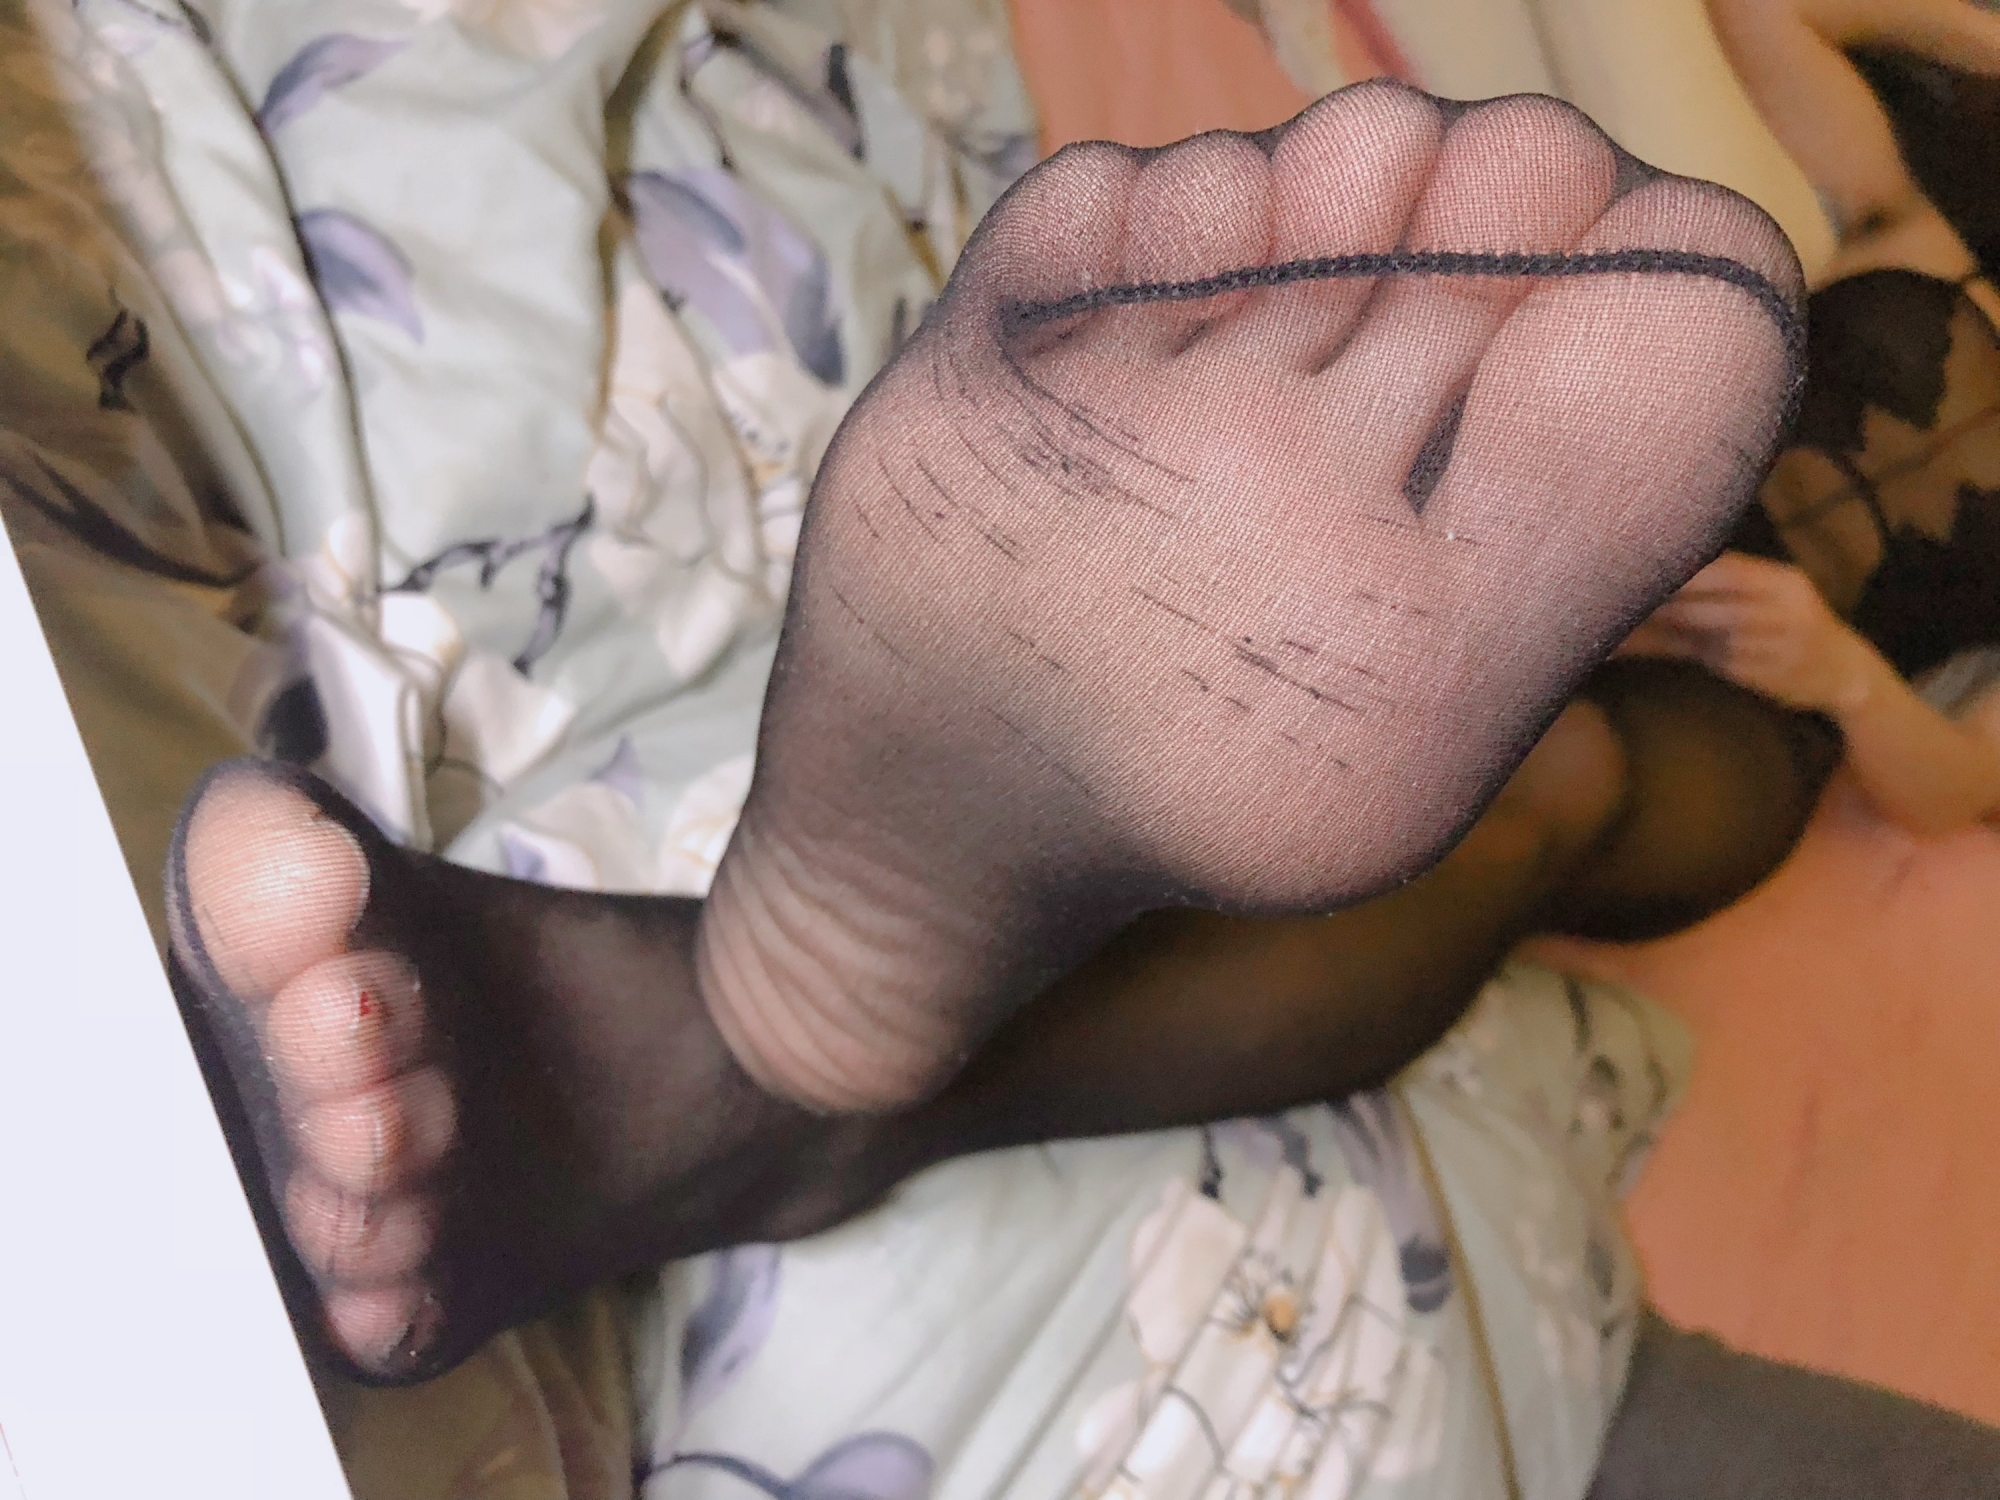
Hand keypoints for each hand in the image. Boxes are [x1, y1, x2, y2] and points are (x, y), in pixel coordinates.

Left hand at [1619, 552, 1876, 712]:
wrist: (1844, 671)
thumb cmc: (1794, 627)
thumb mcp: (1776, 597)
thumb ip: (1731, 585)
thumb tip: (1671, 570)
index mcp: (1787, 583)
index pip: (1732, 571)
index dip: (1690, 574)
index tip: (1652, 572)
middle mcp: (1791, 611)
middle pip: (1724, 606)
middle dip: (1681, 606)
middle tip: (1643, 604)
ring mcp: (1786, 646)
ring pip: (1724, 638)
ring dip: (1691, 634)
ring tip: (1664, 627)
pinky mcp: (1777, 675)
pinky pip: (1730, 664)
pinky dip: (1710, 657)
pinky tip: (1703, 652)